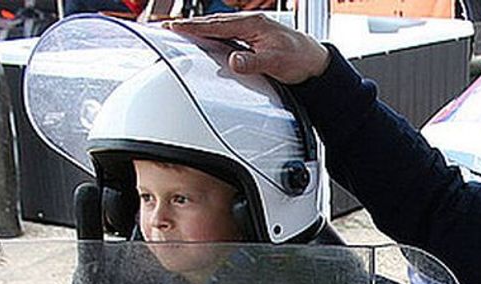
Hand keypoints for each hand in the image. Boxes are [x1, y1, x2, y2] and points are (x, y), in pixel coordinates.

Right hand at [165, 13, 329, 83]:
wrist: (314, 60)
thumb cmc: (298, 58)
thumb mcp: (275, 63)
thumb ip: (253, 62)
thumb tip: (234, 61)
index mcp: (253, 25)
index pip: (217, 26)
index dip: (194, 27)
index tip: (175, 28)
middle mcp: (250, 23)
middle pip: (213, 22)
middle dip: (189, 24)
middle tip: (166, 26)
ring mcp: (250, 29)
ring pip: (218, 26)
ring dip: (198, 28)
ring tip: (178, 30)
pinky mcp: (251, 36)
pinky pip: (226, 32)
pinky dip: (211, 33)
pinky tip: (203, 37)